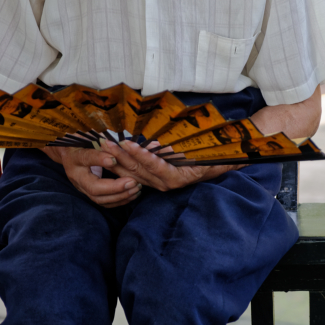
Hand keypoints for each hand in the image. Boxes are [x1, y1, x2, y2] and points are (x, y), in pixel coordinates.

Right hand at [43, 145, 141, 206]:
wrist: (68, 154)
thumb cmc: (81, 141)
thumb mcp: (87, 136)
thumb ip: (99, 139)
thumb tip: (114, 139)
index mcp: (75, 157)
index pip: (86, 158)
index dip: (99, 159)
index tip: (114, 159)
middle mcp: (76, 175)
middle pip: (93, 187)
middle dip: (115, 187)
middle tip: (132, 182)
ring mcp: (81, 187)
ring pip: (99, 199)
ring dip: (120, 196)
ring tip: (136, 188)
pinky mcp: (88, 194)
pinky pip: (104, 203)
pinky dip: (119, 201)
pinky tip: (132, 195)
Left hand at [104, 139, 241, 190]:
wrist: (221, 164)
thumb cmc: (215, 157)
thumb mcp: (209, 155)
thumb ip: (198, 152)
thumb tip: (183, 149)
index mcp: (177, 178)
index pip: (155, 165)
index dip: (140, 154)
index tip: (127, 143)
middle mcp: (164, 183)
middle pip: (138, 169)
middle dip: (120, 155)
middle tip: (106, 141)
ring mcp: (157, 182)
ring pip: (133, 172)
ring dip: (117, 158)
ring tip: (103, 145)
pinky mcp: (152, 179)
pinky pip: (134, 173)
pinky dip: (122, 163)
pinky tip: (111, 154)